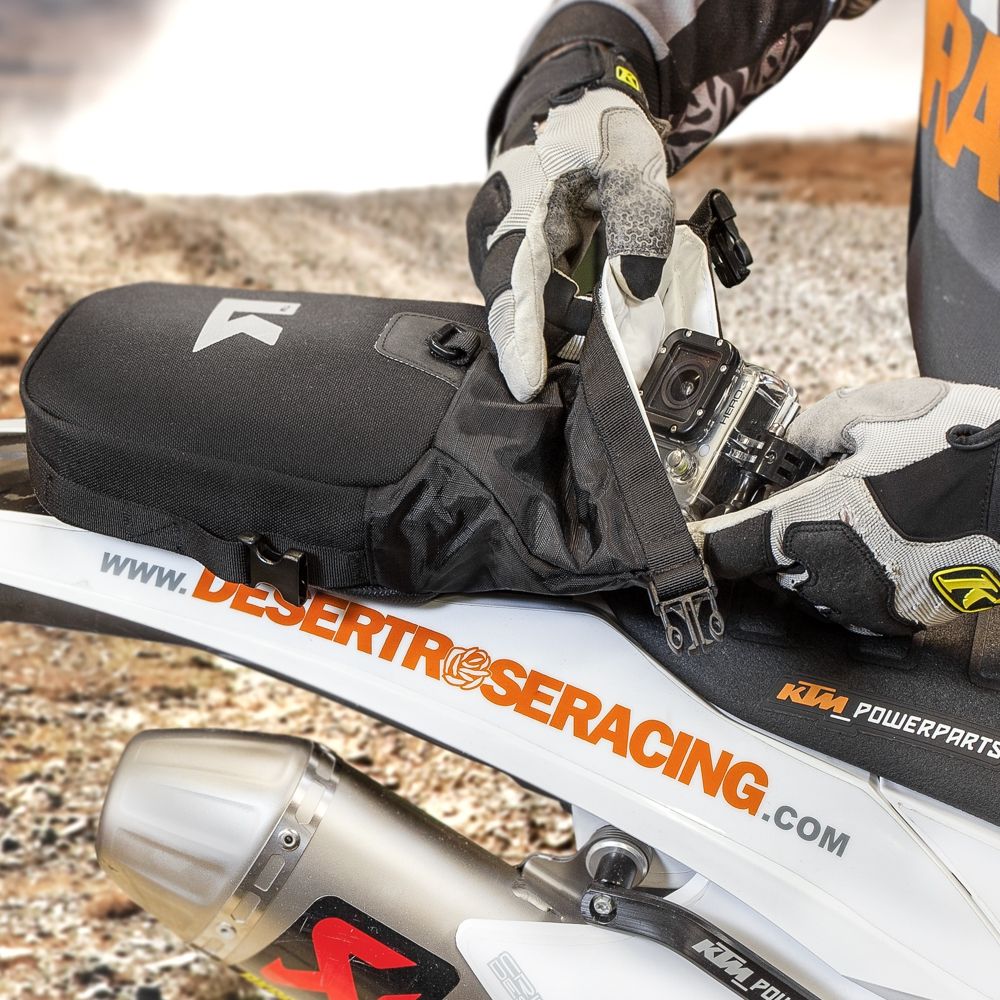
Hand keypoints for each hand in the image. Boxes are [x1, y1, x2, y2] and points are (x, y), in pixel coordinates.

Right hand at [467, 76, 672, 400]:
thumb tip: (635, 293)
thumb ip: (637, 222)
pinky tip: (594, 337)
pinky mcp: (516, 264)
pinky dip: (564, 325)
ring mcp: (503, 252)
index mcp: (519, 206)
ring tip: (603, 362)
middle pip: (512, 312)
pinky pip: (536, 306)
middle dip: (541, 357)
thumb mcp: (631, 160)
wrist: (571, 105)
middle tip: (580, 395)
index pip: (515, 283)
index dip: (522, 339)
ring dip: (561, 340)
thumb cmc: (598, 127)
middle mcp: (498, 235)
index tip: (526, 384)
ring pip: (527, 314)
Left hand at [694, 378, 999, 634]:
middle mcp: (828, 574)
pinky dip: (856, 572)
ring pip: (811, 583)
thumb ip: (810, 434)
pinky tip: (889, 537)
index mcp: (806, 524)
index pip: (725, 547)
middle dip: (776, 534)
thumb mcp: (869, 414)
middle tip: (818, 495)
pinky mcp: (899, 618)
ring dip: (818, 554)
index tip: (686, 540)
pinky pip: (854, 598)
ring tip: (868, 511)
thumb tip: (792, 449)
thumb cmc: (958, 449)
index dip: (700, 542)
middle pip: (768, 564)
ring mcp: (865, 603)